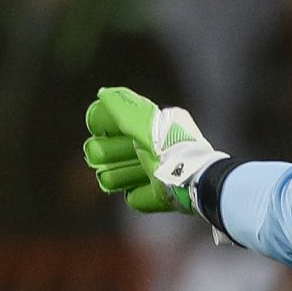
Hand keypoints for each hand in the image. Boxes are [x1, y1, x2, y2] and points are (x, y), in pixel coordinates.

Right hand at [83, 86, 224, 214]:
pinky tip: (132, 193)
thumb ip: (124, 108)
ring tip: (106, 178)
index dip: (109, 125)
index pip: (128, 122)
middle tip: (96, 156)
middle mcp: (165, 146)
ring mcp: (167, 172)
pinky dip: (138, 195)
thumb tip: (104, 94)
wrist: (195, 182)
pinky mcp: (167, 196)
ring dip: (117, 173)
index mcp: (163, 125)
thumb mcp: (144, 123)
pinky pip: (145, 195)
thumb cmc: (171, 149)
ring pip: (134, 172)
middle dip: (109, 151)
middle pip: (128, 148)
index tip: (95, 131)